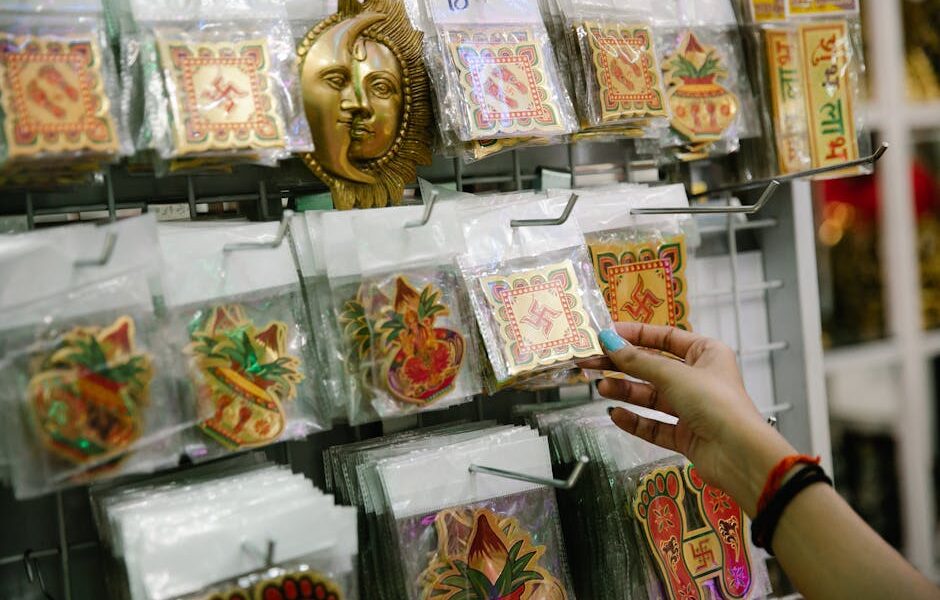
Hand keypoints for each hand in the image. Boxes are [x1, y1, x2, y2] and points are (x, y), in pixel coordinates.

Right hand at [582, 323, 797, 515]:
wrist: (738, 453)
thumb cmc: (715, 402)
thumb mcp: (673, 375)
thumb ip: (638, 361)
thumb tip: (609, 342)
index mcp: (706, 353)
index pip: (665, 337)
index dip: (635, 335)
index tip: (606, 335)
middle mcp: (699, 378)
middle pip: (653, 367)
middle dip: (622, 365)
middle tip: (591, 361)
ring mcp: (692, 408)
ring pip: (651, 396)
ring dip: (626, 391)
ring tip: (600, 387)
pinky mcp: (686, 434)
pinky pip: (654, 424)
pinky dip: (635, 420)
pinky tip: (615, 414)